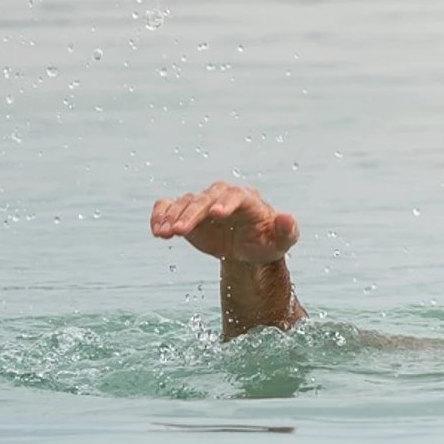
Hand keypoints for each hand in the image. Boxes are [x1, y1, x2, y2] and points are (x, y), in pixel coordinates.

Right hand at [150, 181, 299, 264]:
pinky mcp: (187, 213)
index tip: (217, 214)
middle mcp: (222, 197)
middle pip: (205, 198)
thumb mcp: (281, 242)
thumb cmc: (266, 242)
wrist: (248, 248)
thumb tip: (287, 218)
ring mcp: (203, 203)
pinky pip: (169, 206)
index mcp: (248, 201)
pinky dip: (160, 214)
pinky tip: (156, 229)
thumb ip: (286, 231)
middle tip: (180, 230)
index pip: (236, 196)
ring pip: (185, 202)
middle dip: (193, 213)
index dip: (226, 203)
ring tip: (164, 233)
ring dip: (173, 216)